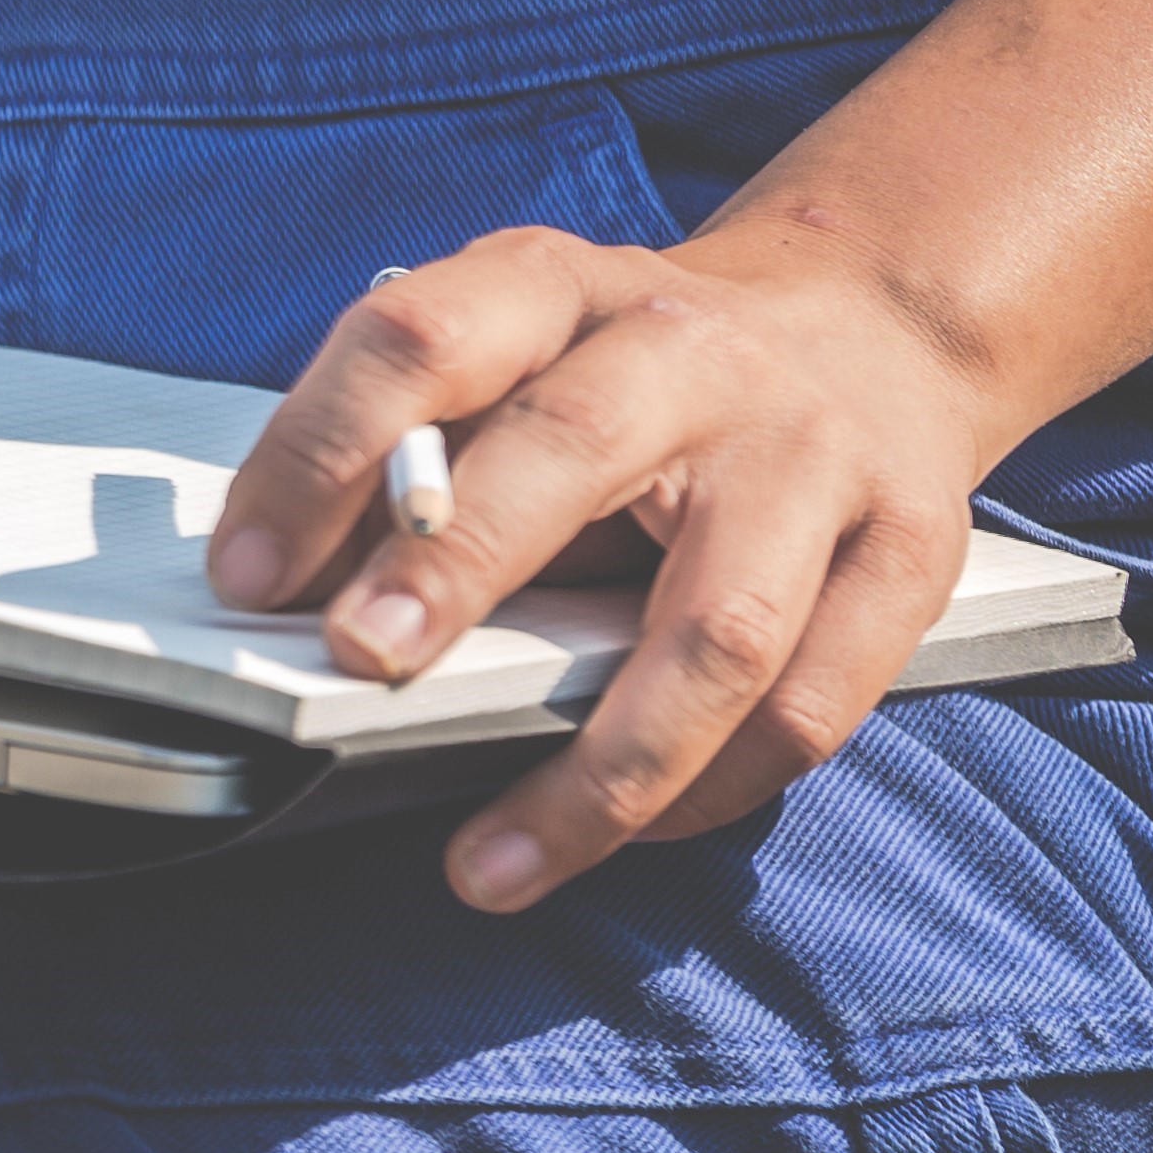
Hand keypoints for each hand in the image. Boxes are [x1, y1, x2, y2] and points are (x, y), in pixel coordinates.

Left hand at [209, 227, 1017, 913]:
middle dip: (457, 563)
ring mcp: (814, 457)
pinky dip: (703, 792)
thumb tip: (285, 600)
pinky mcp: (909, 557)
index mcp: (556, 290)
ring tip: (487, 862)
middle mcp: (692, 357)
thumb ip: (410, 455)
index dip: (321, 451)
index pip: (421, 340)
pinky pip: (806, 709)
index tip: (243, 572)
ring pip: (717, 628)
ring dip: (598, 763)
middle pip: (571, 450)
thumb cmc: (633, 371)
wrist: (865, 328)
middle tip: (364, 662)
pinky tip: (612, 838)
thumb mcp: (511, 358)